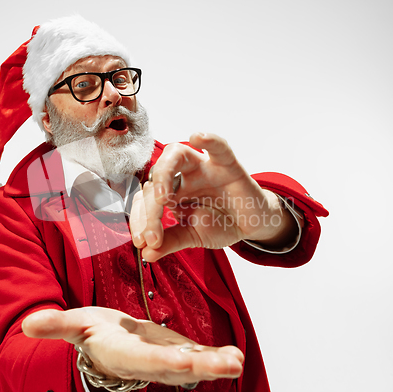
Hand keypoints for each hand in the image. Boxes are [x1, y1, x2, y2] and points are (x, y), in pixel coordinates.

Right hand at [22, 307, 243, 385]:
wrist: (107, 344)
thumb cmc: (92, 333)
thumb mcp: (75, 325)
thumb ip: (56, 326)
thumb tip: (29, 324)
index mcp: (124, 356)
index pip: (144, 361)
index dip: (162, 361)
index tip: (183, 361)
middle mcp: (148, 364)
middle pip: (177, 368)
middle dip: (203, 368)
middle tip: (230, 365)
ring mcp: (166, 360)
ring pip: (193, 366)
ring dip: (216, 365)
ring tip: (237, 362)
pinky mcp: (177, 352)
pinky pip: (198, 356)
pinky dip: (215, 357)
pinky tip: (235, 355)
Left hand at [131, 132, 296, 261]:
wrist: (252, 224)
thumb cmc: (221, 224)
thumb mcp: (193, 236)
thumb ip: (171, 242)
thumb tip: (147, 254)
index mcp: (170, 192)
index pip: (147, 199)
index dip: (140, 219)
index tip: (142, 242)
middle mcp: (182, 176)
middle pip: (156, 177)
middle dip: (149, 209)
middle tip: (152, 235)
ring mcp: (203, 168)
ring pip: (176, 153)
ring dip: (163, 173)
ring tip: (162, 198)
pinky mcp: (226, 165)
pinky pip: (218, 147)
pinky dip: (209, 140)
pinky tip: (197, 137)